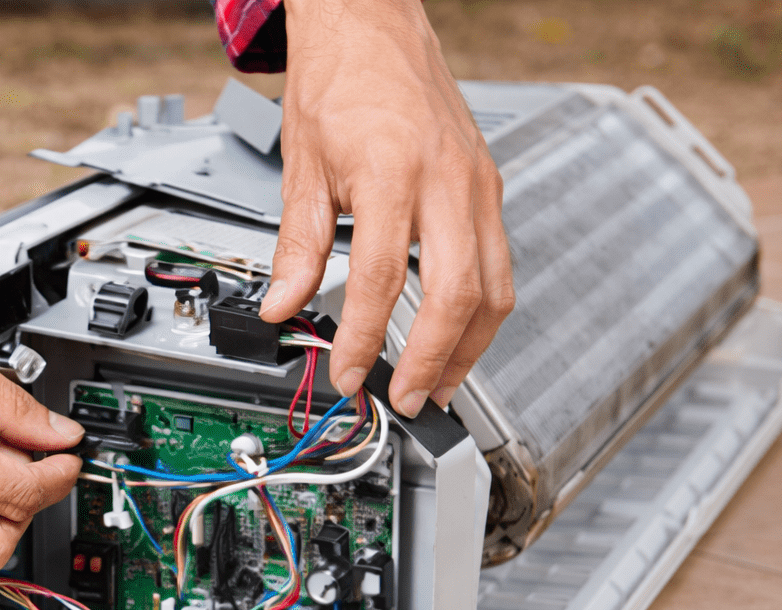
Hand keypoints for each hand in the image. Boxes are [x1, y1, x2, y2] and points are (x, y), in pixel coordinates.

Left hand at [259, 0, 514, 417]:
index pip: (381, 280)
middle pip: (457, 294)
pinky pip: (498, 260)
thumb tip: (283, 306)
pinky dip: (482, 309)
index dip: (366, 339)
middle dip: (434, 360)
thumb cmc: (340, 79)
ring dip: (470, 347)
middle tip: (406, 400)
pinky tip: (458, 334)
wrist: (373, 25)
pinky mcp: (487, 184)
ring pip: (495, 285)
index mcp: (392, 174)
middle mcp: (447, 180)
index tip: (350, 374)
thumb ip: (297, 246)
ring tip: (438, 385)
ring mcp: (477, 183)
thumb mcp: (302, 167)